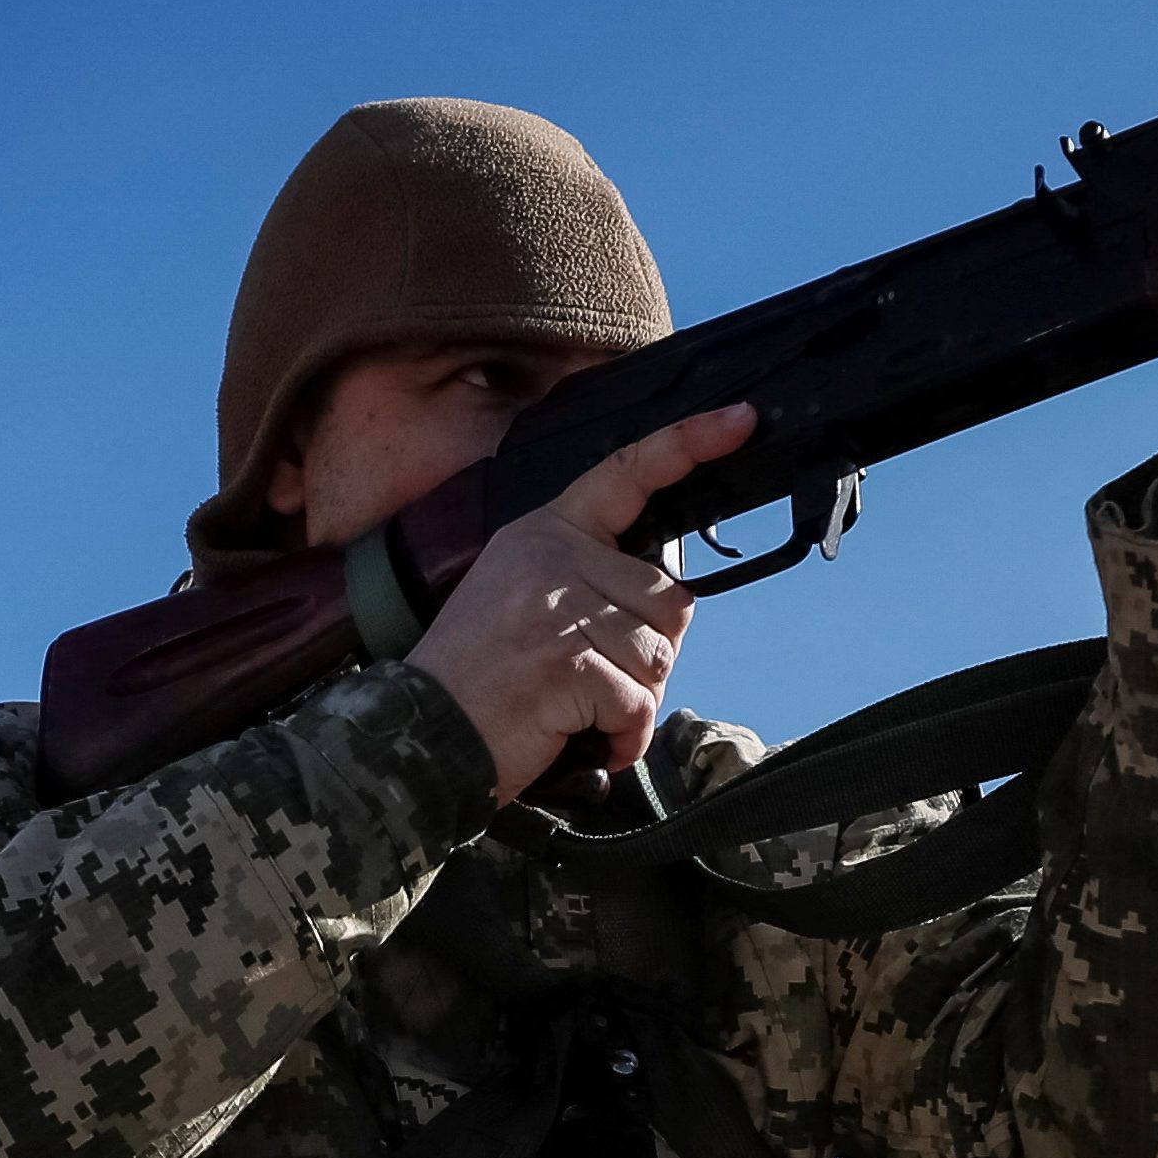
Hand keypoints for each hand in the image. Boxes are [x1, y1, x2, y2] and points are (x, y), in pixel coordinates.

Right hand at [406, 403, 755, 801]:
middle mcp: (554, 558)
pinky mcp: (569, 663)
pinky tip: (584, 738)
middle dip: (649, 655)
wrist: (417, 732)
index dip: (689, 443)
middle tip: (591, 680)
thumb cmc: (476, 677)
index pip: (627, 473)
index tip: (740, 419)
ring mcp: (560, 610)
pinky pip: (639, 705)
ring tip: (576, 708)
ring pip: (661, 656)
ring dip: (634, 700)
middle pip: (671, 600)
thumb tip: (663, 605)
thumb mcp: (521, 594)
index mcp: (547, 532)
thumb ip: (587, 578)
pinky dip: (624, 737)